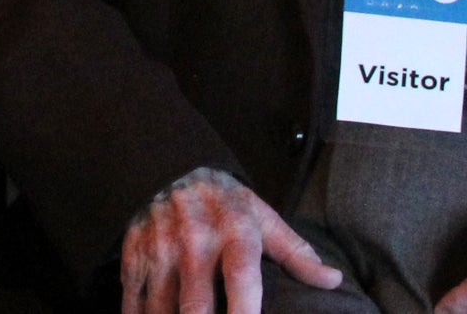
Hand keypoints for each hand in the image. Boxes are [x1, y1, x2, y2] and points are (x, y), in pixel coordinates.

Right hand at [122, 166, 341, 313]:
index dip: (244, 313)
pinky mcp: (135, 252)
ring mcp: (161, 248)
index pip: (242, 279)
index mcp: (235, 232)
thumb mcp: (263, 218)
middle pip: (196, 304)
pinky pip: (132, 297)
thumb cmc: (225, 204)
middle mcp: (195, 241)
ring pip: (161, 307)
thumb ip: (296, 253)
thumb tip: (333, 281)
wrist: (170, 167)